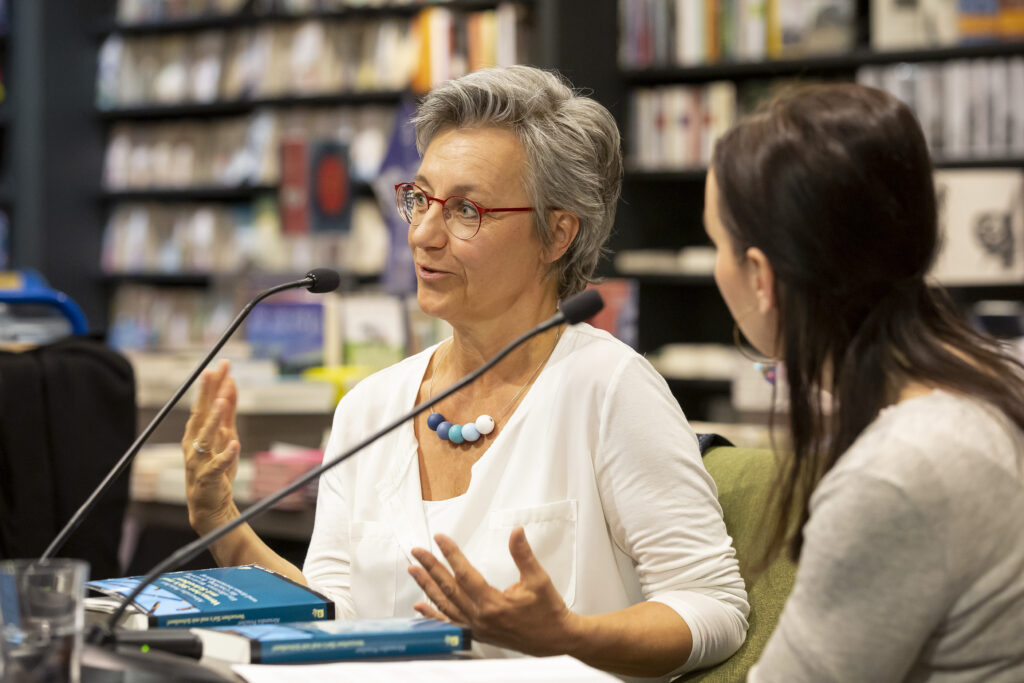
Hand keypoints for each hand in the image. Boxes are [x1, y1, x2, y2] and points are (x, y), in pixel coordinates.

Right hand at [181, 359, 240, 533]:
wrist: (209, 504)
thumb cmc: (216, 467)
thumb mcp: (225, 435)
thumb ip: (228, 411)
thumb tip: (230, 384)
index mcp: (196, 432)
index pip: (204, 403)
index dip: (213, 384)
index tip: (223, 364)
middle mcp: (193, 443)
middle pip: (201, 414)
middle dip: (207, 393)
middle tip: (213, 372)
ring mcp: (199, 460)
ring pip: (205, 437)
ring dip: (214, 419)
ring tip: (222, 403)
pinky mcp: (208, 478)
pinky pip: (217, 465)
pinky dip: (225, 454)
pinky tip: (234, 444)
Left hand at [408, 528, 581, 656]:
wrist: (556, 640)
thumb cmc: (548, 611)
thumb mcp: (538, 579)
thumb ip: (523, 554)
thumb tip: (516, 532)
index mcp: (493, 604)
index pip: (465, 575)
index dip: (451, 554)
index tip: (440, 539)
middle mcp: (480, 618)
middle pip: (449, 589)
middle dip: (431, 568)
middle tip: (417, 551)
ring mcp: (477, 628)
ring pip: (445, 605)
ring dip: (427, 587)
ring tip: (414, 570)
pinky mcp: (477, 633)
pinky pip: (450, 623)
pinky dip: (433, 615)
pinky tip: (420, 606)